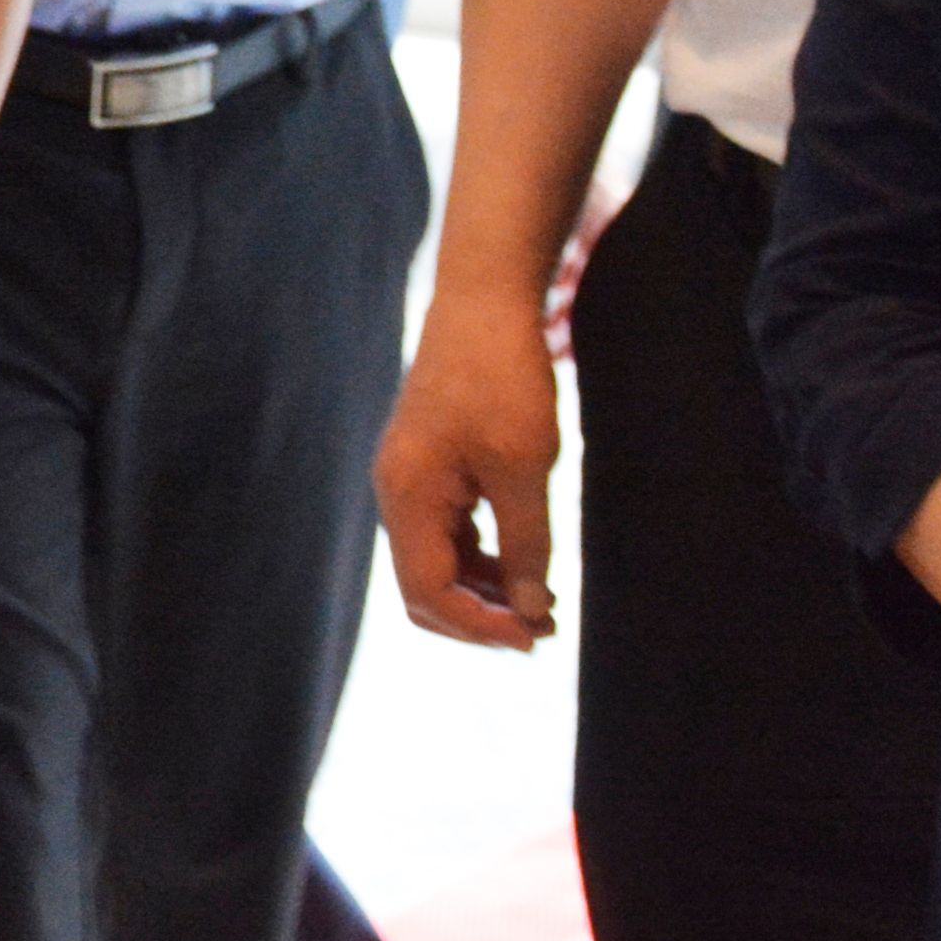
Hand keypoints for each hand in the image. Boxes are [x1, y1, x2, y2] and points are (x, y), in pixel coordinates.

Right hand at [376, 291, 566, 650]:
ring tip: (542, 604)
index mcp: (408, 494)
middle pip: (424, 587)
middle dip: (479, 617)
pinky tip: (524, 566)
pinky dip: (482, 561)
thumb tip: (529, 611)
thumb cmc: (501, 379)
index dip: (479, 627)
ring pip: (437, 564)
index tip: (534, 637)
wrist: (483, 304)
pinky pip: (447, 535)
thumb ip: (525, 545)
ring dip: (485, 593)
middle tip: (542, 629)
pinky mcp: (430, 469)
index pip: (428, 592)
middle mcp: (397, 493)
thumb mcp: (524, 467)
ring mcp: (411, 481)